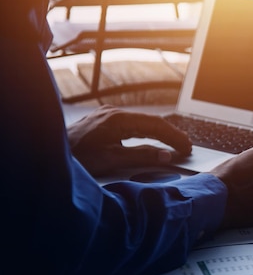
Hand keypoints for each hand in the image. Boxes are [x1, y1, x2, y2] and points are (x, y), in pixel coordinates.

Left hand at [67, 105, 191, 175]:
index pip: (155, 124)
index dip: (173, 136)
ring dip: (158, 134)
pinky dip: (145, 134)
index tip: (186, 146)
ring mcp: (106, 117)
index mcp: (117, 119)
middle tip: (186, 146)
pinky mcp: (102, 124)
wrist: (45, 154)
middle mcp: (112, 114)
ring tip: (174, 144)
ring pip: (141, 123)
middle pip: (150, 122)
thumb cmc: (74, 158)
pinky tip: (151, 140)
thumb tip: (165, 155)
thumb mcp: (111, 160)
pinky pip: (130, 126)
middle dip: (170, 134)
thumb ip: (140, 156)